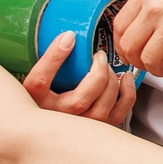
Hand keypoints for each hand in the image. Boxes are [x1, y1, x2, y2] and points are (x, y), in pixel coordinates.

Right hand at [24, 32, 138, 126]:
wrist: (47, 123)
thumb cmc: (45, 93)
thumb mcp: (37, 74)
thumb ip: (46, 57)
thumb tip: (67, 34)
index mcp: (35, 101)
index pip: (40, 81)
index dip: (54, 57)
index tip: (69, 36)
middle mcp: (55, 118)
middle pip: (80, 101)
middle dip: (97, 74)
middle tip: (99, 56)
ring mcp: (77, 127)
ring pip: (100, 110)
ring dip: (111, 84)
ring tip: (108, 68)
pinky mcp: (96, 129)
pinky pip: (118, 115)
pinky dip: (126, 94)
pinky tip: (125, 79)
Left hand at [117, 0, 162, 83]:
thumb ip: (153, 0)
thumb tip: (144, 23)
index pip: (119, 26)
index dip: (120, 45)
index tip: (128, 52)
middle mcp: (156, 8)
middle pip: (128, 46)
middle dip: (135, 61)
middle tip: (145, 63)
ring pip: (148, 60)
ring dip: (155, 70)